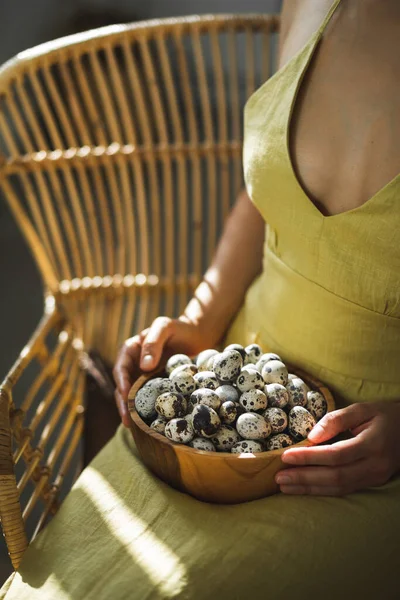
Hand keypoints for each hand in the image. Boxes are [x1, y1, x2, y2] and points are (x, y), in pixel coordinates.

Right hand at [113, 316, 215, 426]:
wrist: (196, 335)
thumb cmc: (179, 328)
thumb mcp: (164, 327)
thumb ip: (153, 342)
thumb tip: (143, 366)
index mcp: (131, 350)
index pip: (121, 368)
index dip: (121, 383)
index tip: (125, 395)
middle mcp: (134, 365)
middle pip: (123, 387)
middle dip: (123, 404)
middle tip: (127, 420)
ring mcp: (144, 377)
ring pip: (134, 396)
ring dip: (132, 411)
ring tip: (135, 427)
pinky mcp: (156, 386)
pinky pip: (150, 399)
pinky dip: (148, 410)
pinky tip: (151, 423)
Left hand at [276, 401, 399, 495]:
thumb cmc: (384, 415)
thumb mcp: (362, 408)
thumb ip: (336, 419)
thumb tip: (311, 436)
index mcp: (373, 443)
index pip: (336, 455)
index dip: (310, 458)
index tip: (286, 456)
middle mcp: (375, 465)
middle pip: (335, 476)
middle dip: (304, 478)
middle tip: (278, 477)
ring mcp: (375, 477)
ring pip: (339, 488)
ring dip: (309, 488)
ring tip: (284, 486)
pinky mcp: (372, 483)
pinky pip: (344, 490)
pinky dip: (322, 491)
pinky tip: (304, 489)